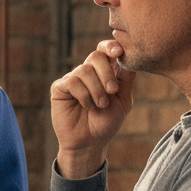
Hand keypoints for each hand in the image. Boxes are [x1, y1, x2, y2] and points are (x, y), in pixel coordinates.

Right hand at [50, 40, 137, 178]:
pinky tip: (87, 106)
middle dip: (107, 73)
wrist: (90, 143)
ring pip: (84, 70)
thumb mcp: (123, 100)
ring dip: (96, 89)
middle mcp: (88, 72)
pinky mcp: (60, 88)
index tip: (119, 52)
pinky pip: (72, 82)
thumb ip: (127, 78)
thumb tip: (131, 55)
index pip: (106, 49)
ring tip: (101, 105)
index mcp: (104, 72)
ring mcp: (72, 79)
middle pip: (96, 56)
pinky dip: (84, 95)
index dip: (111, 46)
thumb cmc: (106, 122)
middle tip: (113, 91)